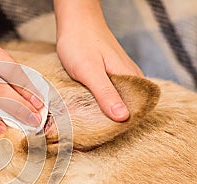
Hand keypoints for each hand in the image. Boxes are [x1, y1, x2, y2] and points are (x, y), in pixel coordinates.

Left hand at [54, 0, 142, 121]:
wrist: (75, 21)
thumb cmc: (80, 43)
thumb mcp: (89, 72)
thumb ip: (105, 94)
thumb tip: (123, 117)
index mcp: (131, 77)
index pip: (137, 109)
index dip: (123, 123)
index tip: (106, 132)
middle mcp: (131, 76)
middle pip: (128, 105)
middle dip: (112, 118)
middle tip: (94, 128)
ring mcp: (122, 73)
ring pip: (119, 99)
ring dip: (106, 109)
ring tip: (90, 119)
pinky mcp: (112, 72)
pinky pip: (111, 91)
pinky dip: (102, 99)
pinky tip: (90, 105)